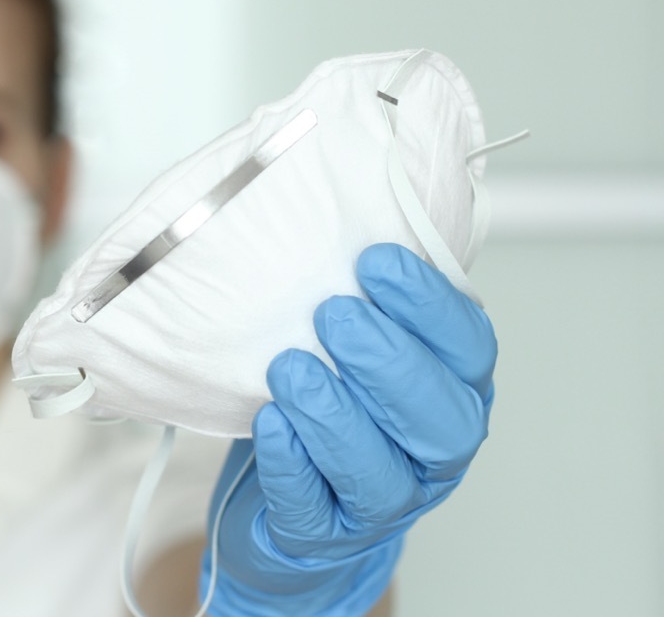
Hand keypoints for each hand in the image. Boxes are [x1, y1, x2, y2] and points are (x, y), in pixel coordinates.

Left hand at [201, 243, 497, 615]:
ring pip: (380, 472)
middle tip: (335, 316)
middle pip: (440, 419)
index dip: (429, 306)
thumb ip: (368, 294)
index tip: (378, 261)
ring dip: (335, 415)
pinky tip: (270, 426)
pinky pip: (316, 508)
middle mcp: (432, 452)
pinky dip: (293, 466)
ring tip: (289, 369)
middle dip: (388, 362)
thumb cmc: (329, 403)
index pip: (468, 349)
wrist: (291, 503)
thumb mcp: (358, 344)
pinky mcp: (326, 534)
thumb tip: (347, 205)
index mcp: (453, 391)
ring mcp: (386, 501)